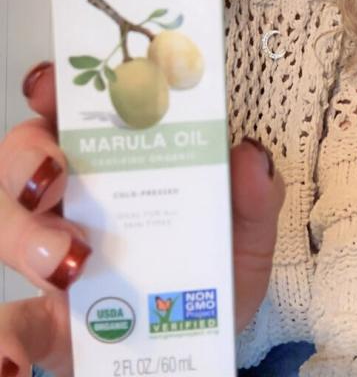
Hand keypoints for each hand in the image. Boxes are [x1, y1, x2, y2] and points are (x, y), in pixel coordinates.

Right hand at [0, 63, 283, 376]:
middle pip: (24, 156)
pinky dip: (2, 341)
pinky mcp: (43, 324)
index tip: (51, 85)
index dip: (56, 89)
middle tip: (54, 173)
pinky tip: (11, 360)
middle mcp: (75, 202)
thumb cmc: (214, 277)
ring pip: (4, 223)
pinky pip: (8, 325)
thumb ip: (254, 198)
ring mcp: (51, 261)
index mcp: (120, 166)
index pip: (75, 111)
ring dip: (23, 233)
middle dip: (28, 154)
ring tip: (66, 262)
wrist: (199, 350)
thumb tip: (248, 155)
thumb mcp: (245, 234)